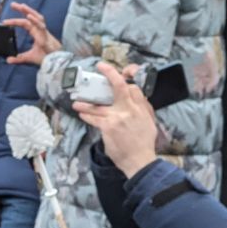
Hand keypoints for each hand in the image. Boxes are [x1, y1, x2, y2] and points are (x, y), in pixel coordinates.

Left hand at [3, 2, 60, 65]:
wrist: (55, 62)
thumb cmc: (46, 57)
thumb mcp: (28, 58)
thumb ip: (18, 58)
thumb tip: (8, 60)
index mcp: (35, 33)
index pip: (25, 23)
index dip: (16, 21)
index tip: (5, 21)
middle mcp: (39, 30)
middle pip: (31, 16)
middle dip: (22, 9)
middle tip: (12, 4)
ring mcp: (43, 32)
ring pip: (37, 18)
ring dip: (29, 11)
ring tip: (22, 6)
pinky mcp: (46, 37)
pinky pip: (41, 26)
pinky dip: (35, 21)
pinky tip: (29, 16)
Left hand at [72, 62, 158, 176]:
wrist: (140, 161)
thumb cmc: (144, 144)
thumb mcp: (149, 123)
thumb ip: (142, 109)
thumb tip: (136, 99)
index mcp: (141, 108)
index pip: (133, 88)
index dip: (124, 80)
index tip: (116, 78)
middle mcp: (130, 110)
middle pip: (119, 86)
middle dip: (110, 73)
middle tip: (101, 67)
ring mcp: (118, 117)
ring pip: (99, 105)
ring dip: (86, 103)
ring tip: (77, 103)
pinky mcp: (108, 127)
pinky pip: (94, 118)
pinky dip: (86, 116)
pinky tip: (81, 115)